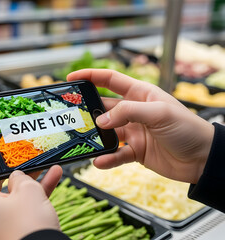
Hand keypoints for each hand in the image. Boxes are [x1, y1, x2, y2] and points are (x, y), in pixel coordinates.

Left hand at [0, 133, 62, 239]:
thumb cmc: (28, 230)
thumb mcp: (27, 193)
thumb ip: (20, 177)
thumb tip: (18, 179)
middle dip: (0, 162)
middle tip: (8, 146)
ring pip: (4, 191)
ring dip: (23, 177)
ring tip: (40, 162)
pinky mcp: (4, 229)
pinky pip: (15, 205)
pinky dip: (31, 193)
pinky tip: (52, 177)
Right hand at [67, 69, 213, 183]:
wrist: (204, 159)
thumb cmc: (188, 129)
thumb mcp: (158, 113)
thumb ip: (127, 113)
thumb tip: (100, 121)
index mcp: (140, 94)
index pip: (110, 79)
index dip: (90, 76)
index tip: (71, 79)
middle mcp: (134, 111)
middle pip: (103, 107)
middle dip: (87, 111)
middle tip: (71, 115)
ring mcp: (133, 131)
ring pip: (106, 133)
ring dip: (95, 137)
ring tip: (82, 141)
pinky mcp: (136, 151)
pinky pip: (116, 154)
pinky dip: (107, 158)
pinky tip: (99, 162)